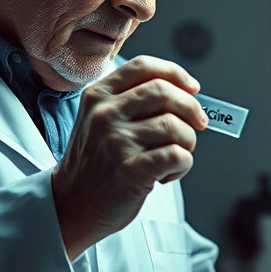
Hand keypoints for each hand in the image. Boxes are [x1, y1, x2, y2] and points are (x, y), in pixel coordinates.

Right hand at [53, 56, 206, 259]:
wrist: (72, 205)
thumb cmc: (96, 162)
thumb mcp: (99, 119)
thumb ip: (132, 100)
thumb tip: (187, 93)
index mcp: (98, 95)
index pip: (144, 67)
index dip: (176, 73)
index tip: (192, 88)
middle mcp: (104, 114)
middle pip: (164, 92)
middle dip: (191, 108)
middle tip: (198, 123)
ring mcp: (116, 141)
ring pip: (175, 126)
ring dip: (187, 142)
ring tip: (174, 156)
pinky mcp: (131, 169)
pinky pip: (177, 155)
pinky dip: (184, 164)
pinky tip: (169, 173)